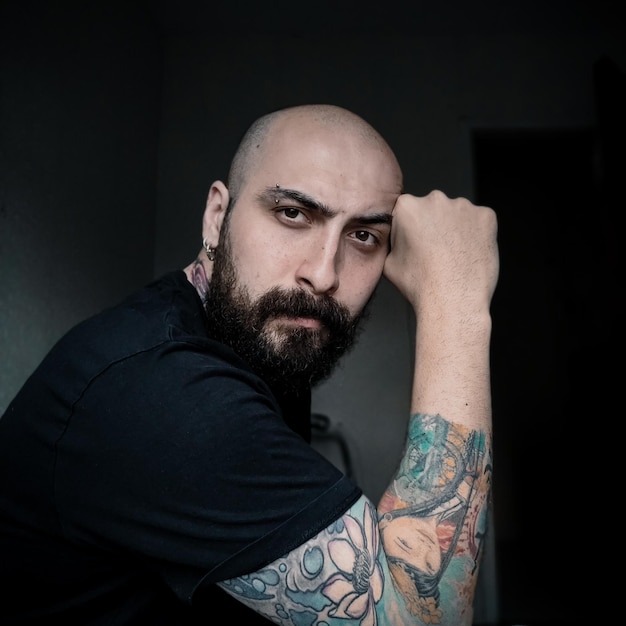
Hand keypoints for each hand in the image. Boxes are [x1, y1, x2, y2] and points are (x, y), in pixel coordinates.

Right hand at [384, 190, 498, 315]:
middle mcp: (435, 200)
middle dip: (433, 225)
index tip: (415, 242)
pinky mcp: (486, 216)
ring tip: (452, 256)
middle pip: (433, 208)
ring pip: (457, 214)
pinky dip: (475, 234)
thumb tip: (397, 238)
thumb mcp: (388, 262)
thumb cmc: (421, 285)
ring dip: (454, 229)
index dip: (410, 228)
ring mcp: (463, 206)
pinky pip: (479, 221)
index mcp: (407, 207)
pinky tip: (468, 253)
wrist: (452, 301)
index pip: (407, 210)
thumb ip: (393, 241)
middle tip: (434, 251)